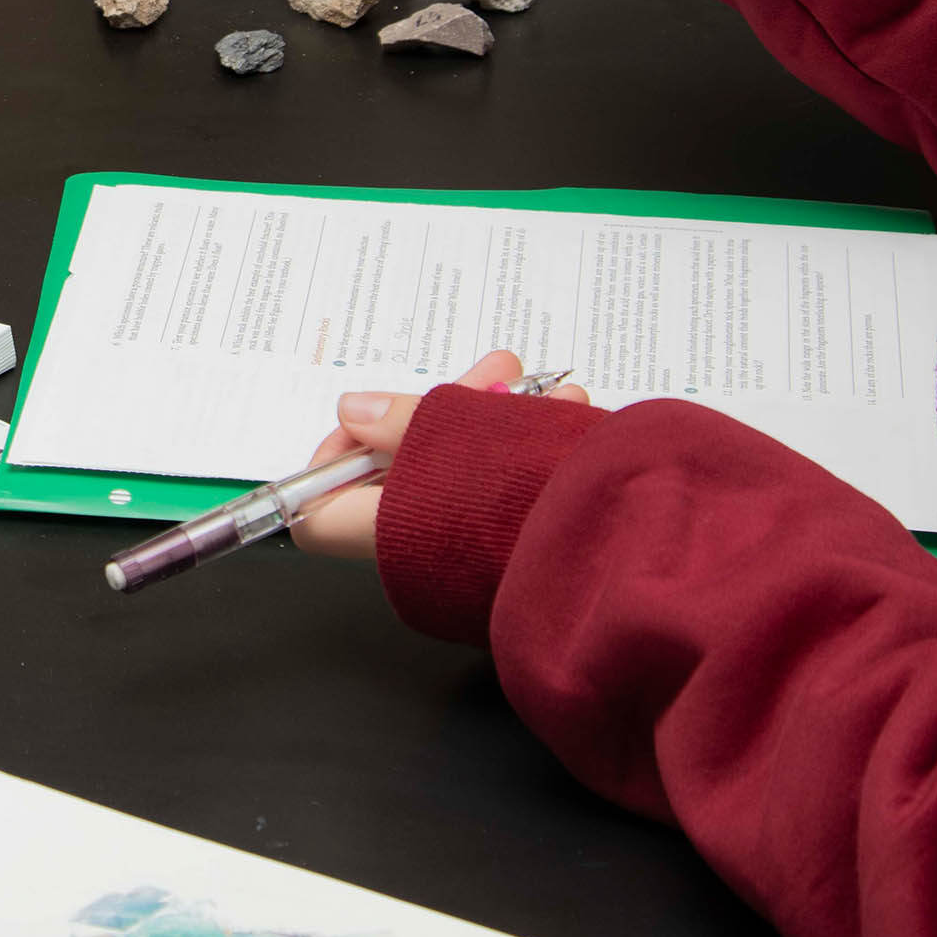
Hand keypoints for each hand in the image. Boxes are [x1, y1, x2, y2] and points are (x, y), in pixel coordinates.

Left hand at [290, 351, 594, 560]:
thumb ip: (403, 423)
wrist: (617, 560)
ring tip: (539, 387)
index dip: (336, 459)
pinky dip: (526, 447)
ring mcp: (470, 548)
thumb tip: (353, 410)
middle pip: (404, 471)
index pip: (319, 510)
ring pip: (464, 468)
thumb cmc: (529, 506)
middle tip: (492, 376)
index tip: (372, 420)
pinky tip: (561, 414)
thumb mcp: (458, 438)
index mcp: (384, 532)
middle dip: (448, 410)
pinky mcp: (513, 546)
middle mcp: (421, 547)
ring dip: (498, 419)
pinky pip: (503, 486)